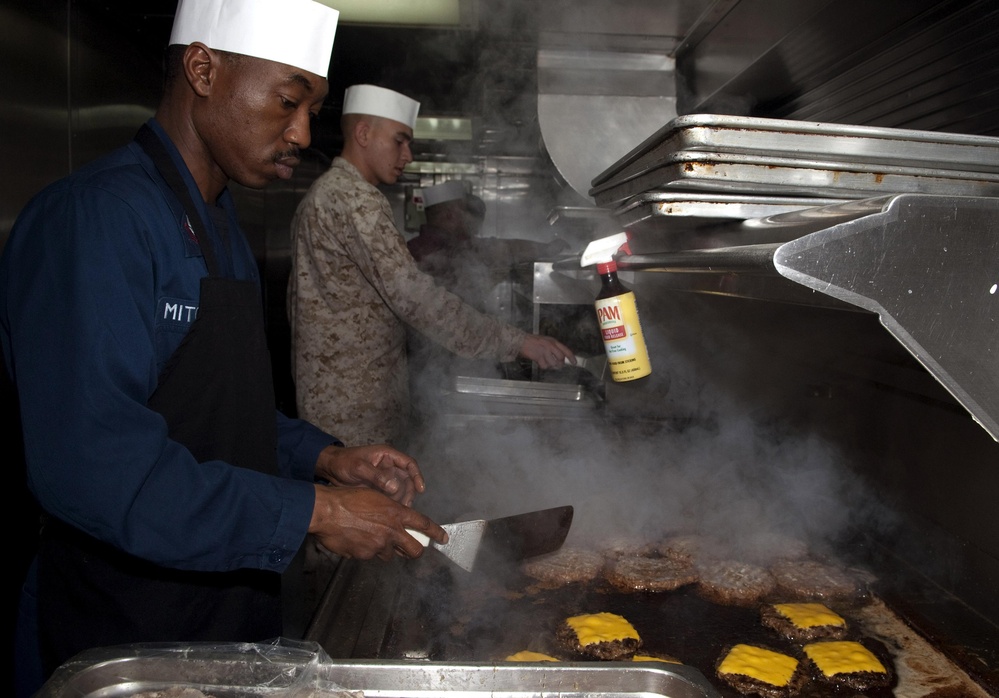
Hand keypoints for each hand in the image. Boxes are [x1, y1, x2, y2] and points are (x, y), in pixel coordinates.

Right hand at [309, 486, 446, 560]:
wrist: (326, 511)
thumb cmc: (347, 499)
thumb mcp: (375, 497)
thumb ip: (389, 510)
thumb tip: (395, 520)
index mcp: (395, 514)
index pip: (423, 524)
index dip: (436, 533)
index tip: (444, 539)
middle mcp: (390, 532)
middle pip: (414, 550)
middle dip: (415, 551)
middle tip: (411, 549)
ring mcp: (378, 546)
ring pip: (389, 553)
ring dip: (384, 548)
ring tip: (369, 535)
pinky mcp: (364, 556)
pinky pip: (369, 556)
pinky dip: (365, 550)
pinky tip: (355, 538)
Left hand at [314, 443, 424, 505]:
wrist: (330, 469)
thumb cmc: (343, 462)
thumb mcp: (358, 467)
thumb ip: (376, 476)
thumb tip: (395, 487)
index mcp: (387, 455)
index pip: (409, 464)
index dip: (417, 476)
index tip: (420, 489)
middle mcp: (390, 466)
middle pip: (407, 480)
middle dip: (408, 492)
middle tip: (405, 506)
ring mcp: (385, 477)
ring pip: (401, 489)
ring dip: (401, 499)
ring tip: (397, 510)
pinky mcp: (380, 488)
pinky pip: (391, 496)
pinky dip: (393, 503)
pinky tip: (390, 512)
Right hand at [518, 334, 575, 369]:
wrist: (521, 341)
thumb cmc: (533, 341)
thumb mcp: (546, 340)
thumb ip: (554, 347)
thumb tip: (561, 357)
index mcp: (553, 341)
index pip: (566, 350)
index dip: (571, 357)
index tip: (574, 362)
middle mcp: (550, 346)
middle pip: (561, 358)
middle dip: (560, 363)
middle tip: (556, 364)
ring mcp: (544, 351)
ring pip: (553, 363)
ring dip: (550, 365)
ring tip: (545, 361)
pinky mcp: (539, 357)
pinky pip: (545, 366)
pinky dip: (543, 366)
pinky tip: (539, 362)